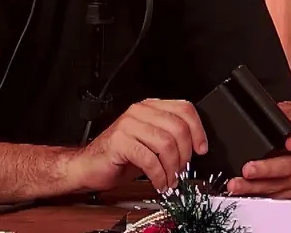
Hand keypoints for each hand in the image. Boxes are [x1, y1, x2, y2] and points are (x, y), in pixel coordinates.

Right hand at [66, 99, 209, 192]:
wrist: (89, 166)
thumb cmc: (120, 156)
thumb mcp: (151, 143)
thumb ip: (171, 137)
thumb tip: (197, 146)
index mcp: (150, 107)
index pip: (184, 109)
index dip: (198, 130)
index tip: (201, 149)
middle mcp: (139, 112)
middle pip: (178, 128)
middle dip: (185, 155)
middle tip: (182, 170)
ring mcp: (128, 125)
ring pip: (166, 144)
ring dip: (172, 168)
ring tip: (170, 179)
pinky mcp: (119, 141)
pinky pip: (149, 158)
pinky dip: (158, 175)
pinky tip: (159, 182)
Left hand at [225, 101, 290, 198]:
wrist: (288, 139)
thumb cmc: (280, 125)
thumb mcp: (278, 114)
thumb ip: (268, 111)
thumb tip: (240, 96)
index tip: (289, 142)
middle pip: (290, 166)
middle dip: (267, 169)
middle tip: (247, 169)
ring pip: (280, 185)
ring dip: (256, 186)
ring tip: (235, 184)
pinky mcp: (286, 189)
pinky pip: (273, 196)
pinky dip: (255, 195)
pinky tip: (239, 193)